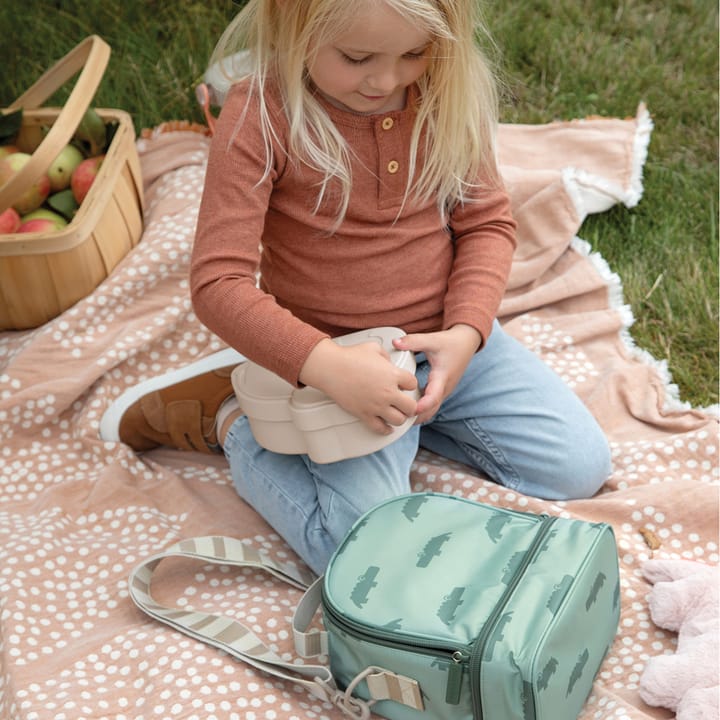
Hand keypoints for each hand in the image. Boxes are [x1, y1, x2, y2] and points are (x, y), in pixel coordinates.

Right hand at [299, 338, 417, 434]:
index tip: (406, 385)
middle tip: (407, 404)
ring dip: (400, 418)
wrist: (331, 368)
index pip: (413, 384)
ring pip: (399, 420)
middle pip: (411, 406)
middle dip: (410, 405)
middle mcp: (388, 392)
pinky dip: (385, 429)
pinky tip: (387, 427)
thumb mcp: (373, 348)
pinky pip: (380, 428)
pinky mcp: (365, 414)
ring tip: (397, 414)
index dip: (410, 384)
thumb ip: (385, 355)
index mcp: (393, 374)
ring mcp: (377, 405)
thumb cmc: (349, 357)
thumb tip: (389, 362)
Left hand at [392, 324, 480, 423]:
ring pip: (431, 409)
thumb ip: (413, 341)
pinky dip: (420, 409)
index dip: (423, 405)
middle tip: (397, 419)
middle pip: (431, 410)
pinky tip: (406, 408)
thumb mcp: (433, 340)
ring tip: (398, 417)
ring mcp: (443, 391)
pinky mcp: (441, 390)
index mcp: (442, 377)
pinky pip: (431, 405)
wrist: (466, 342)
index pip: (434, 397)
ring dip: (418, 415)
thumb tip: (395, 343)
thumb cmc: (451, 343)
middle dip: (416, 417)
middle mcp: (444, 388)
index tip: (411, 410)